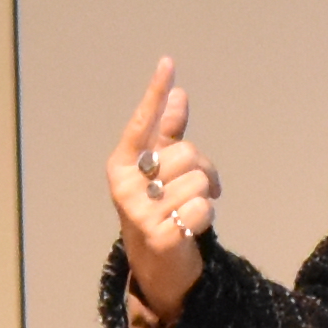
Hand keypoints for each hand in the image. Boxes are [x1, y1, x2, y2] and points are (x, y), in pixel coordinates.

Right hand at [103, 59, 220, 322]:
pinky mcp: (161, 236)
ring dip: (206, 196)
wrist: (157, 265)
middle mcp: (125, 187)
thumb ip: (167, 135)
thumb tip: (178, 93)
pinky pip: (202, 209)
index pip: (142, 124)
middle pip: (185, 153)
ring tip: (193, 209)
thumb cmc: (159, 209)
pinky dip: (206, 217)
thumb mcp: (160, 171)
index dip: (155, 94)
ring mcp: (140, 213)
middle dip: (203, 168)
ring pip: (198, 182)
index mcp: (121, 165)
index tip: (168, 62)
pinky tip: (192, 226)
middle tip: (203, 186)